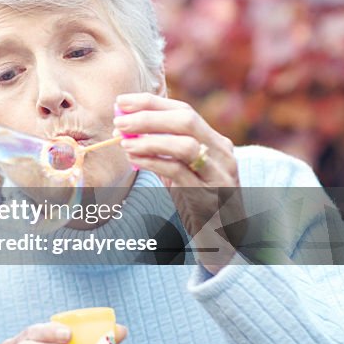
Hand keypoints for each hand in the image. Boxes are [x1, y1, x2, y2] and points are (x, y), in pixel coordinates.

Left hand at [114, 93, 242, 272]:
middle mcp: (222, 153)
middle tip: (119, 122)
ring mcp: (219, 174)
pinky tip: (134, 160)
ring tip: (124, 143)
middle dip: (148, 117)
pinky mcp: (210, 195)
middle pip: (186, 120)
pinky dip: (152, 162)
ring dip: (149, 140)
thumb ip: (159, 150)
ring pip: (185, 145)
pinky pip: (178, 172)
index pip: (183, 110)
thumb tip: (125, 129)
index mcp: (215, 141)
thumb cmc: (197, 202)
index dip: (150, 103)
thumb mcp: (180, 171)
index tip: (121, 102)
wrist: (224, 241)